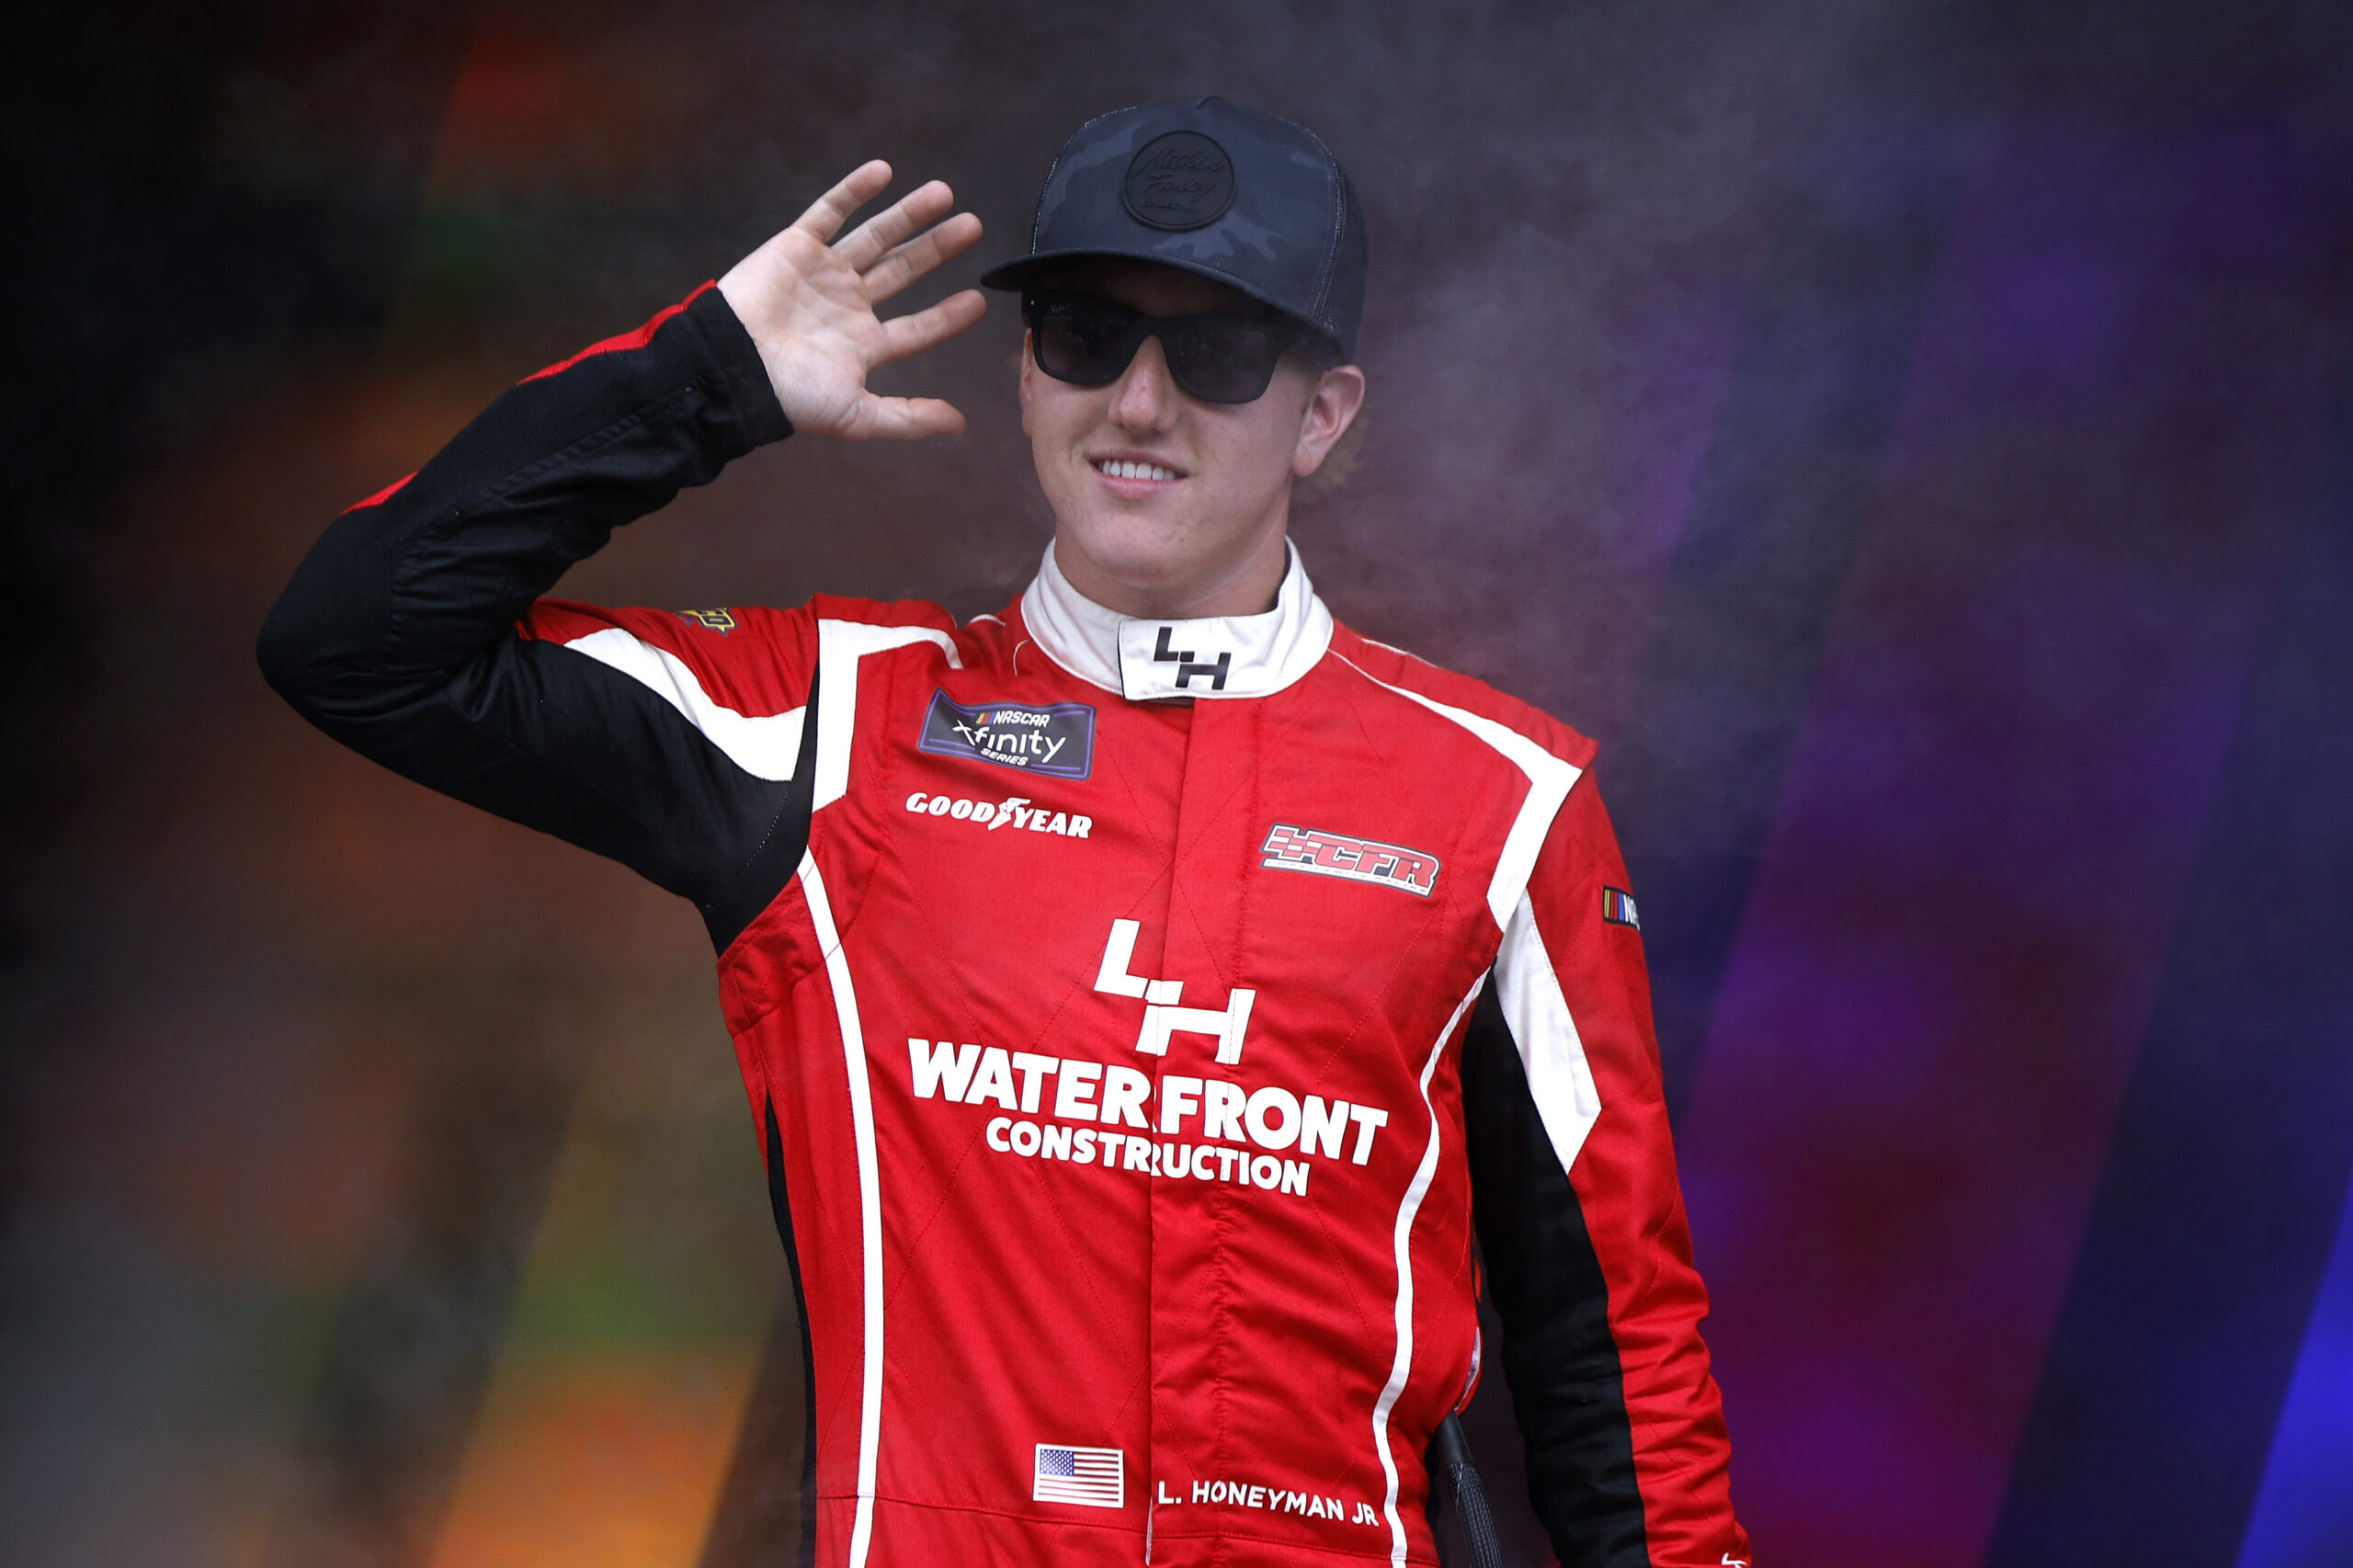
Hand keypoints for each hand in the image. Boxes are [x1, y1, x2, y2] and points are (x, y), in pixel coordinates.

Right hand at [717, 162, 987, 439]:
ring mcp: (823, 273)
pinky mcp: (795, 246)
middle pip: (903, 270)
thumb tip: (960, 424)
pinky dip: (854, 191)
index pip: (916, 328)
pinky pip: (829, 212)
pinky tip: (883, 171)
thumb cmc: (792, 395)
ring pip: (875, 236)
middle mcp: (847, 305)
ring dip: (908, 214)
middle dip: (937, 248)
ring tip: (944, 193)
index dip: (947, 316)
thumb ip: (908, 418)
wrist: (732, 365)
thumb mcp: (857, 415)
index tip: (979, 301)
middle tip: (973, 226)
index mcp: (862, 345)